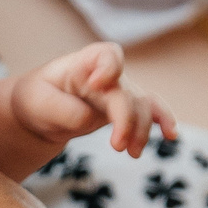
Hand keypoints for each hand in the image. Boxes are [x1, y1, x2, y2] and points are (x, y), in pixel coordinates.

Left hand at [10, 42, 177, 156]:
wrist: (40, 112)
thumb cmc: (36, 99)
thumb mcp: (37, 103)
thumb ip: (65, 110)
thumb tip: (93, 119)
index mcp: (84, 63)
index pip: (107, 55)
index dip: (109, 68)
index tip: (97, 85)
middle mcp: (107, 75)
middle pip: (127, 92)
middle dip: (126, 119)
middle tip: (117, 146)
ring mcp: (119, 93)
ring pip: (143, 107)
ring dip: (142, 130)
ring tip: (132, 153)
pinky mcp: (124, 111)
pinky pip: (150, 113)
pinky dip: (163, 121)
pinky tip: (171, 135)